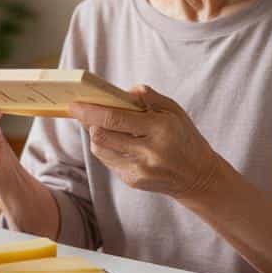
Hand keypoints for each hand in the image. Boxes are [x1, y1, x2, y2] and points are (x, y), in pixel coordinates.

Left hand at [69, 85, 221, 198]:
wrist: (198, 176)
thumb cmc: (185, 138)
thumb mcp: (175, 112)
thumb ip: (150, 98)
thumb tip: (125, 91)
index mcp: (160, 129)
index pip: (115, 119)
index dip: (90, 111)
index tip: (74, 104)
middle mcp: (148, 152)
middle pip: (101, 135)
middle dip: (88, 121)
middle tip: (82, 110)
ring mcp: (140, 170)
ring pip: (100, 149)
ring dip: (96, 134)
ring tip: (101, 124)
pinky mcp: (133, 181)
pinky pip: (108, 161)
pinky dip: (106, 147)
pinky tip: (116, 141)